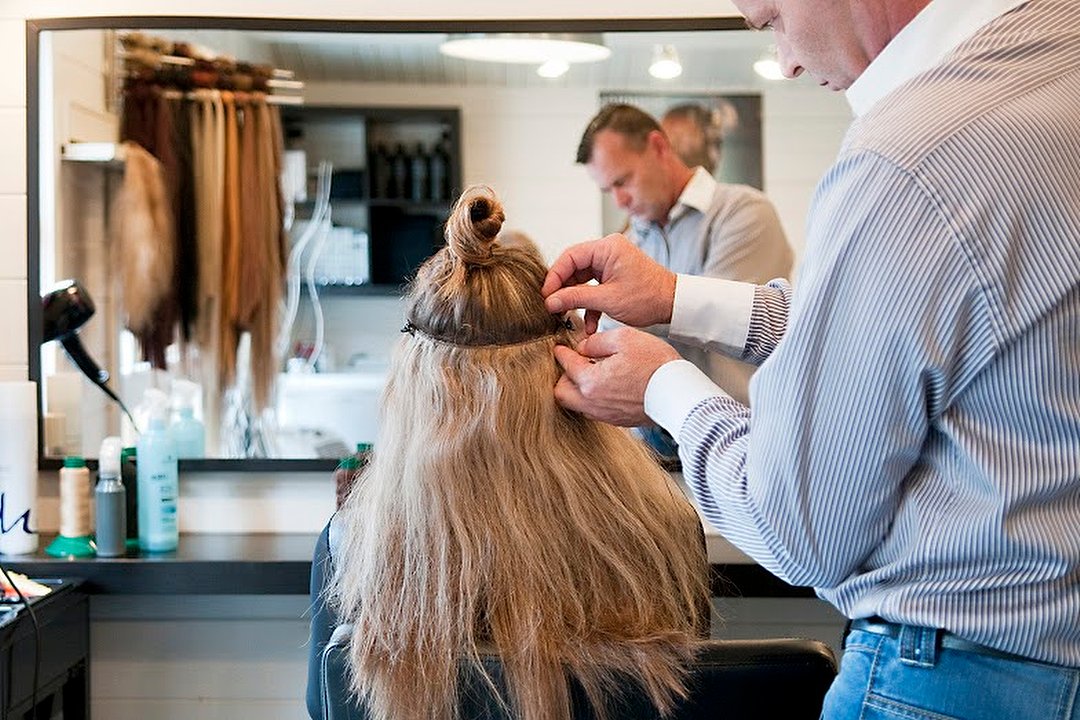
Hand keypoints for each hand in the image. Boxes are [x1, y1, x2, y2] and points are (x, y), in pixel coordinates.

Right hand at [542, 234, 676, 333]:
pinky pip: (594, 287)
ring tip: (565, 316)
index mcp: (607, 248)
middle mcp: (607, 251)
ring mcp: (611, 263)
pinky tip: (588, 324)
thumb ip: (576, 298)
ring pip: (582, 279)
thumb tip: (549, 301)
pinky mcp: (614, 276)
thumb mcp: (608, 300)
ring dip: (576, 300)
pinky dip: (590, 304)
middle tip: (552, 307)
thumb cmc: (648, 298)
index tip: (545, 295)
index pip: (570, 256)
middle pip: (574, 267)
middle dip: (563, 290)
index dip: (554, 276)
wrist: (674, 305)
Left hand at [553, 328, 681, 425]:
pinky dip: (593, 399)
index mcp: (591, 381)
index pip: (566, 365)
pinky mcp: (618, 421)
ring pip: (578, 405)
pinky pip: (595, 411)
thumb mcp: (624, 338)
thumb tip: (583, 347)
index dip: (562, 353)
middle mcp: (593, 403)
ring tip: (590, 374)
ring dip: (578, 390)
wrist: (679, 393)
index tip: (560, 349)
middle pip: (562, 393)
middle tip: (573, 364)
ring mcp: (606, 415)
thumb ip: (596, 342)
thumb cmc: (656, 365)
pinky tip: (606, 387)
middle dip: (563, 377)